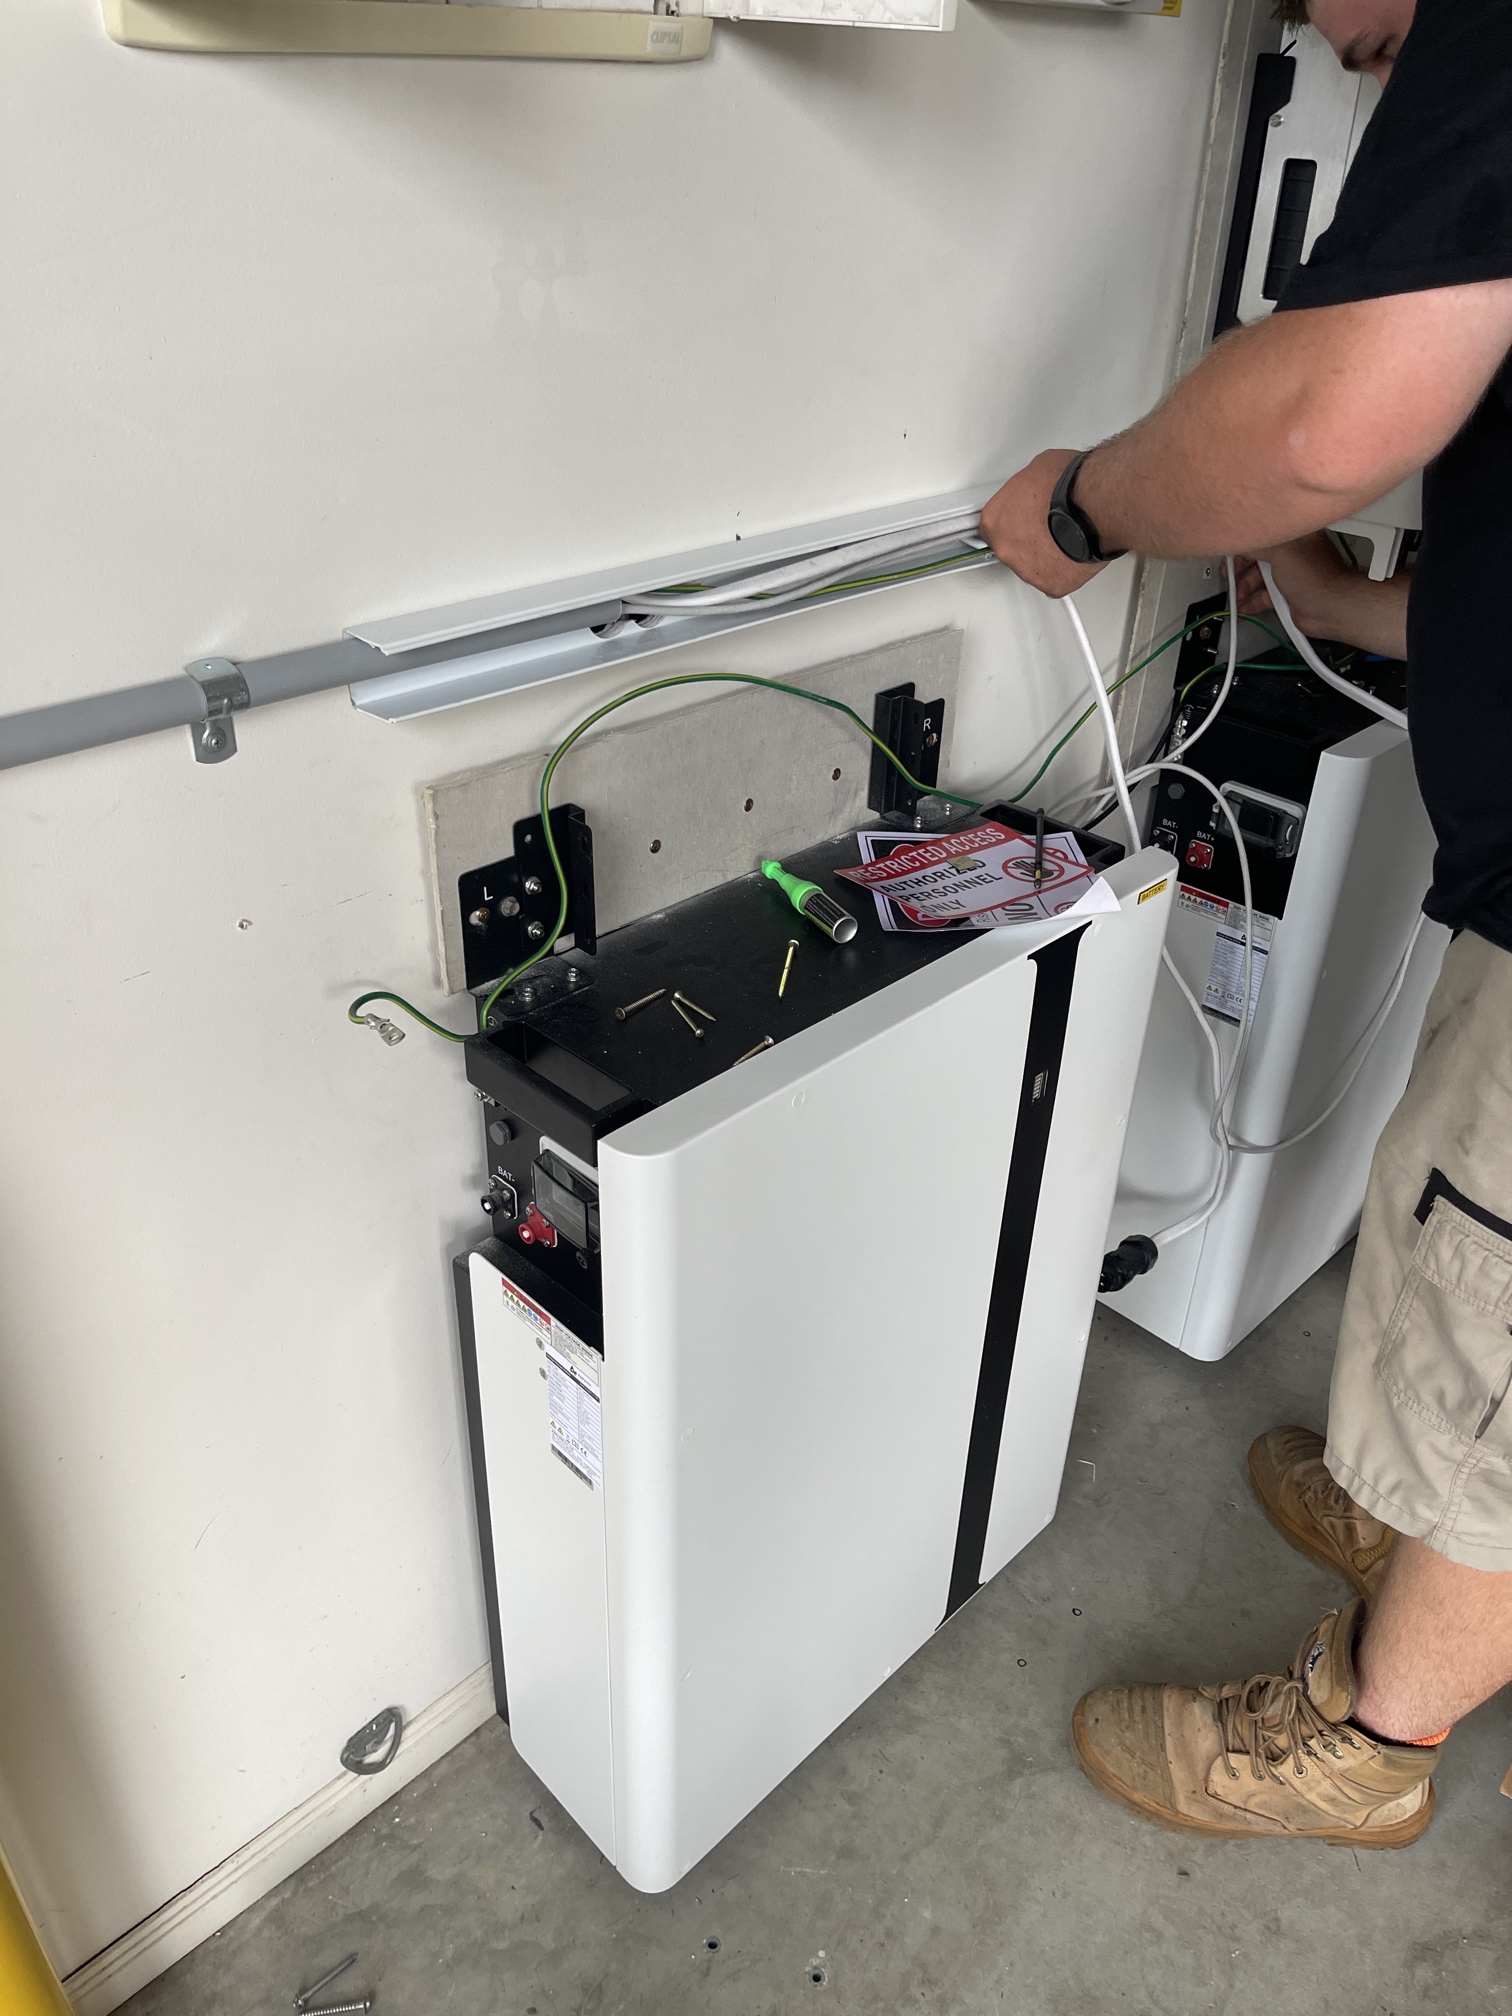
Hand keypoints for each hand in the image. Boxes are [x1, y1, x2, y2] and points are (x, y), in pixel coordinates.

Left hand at [978, 449, 1108, 598]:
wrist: (1094, 506)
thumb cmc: (1069, 485)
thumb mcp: (1038, 468)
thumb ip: (1027, 485)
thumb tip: (1036, 487)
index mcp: (995, 520)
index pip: (992, 526)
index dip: (1011, 521)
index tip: (1021, 519)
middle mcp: (1006, 549)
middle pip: (1011, 549)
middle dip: (1028, 539)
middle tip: (1048, 526)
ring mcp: (1027, 570)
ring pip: (1032, 567)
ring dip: (1045, 555)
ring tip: (1066, 537)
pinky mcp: (1051, 585)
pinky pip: (1054, 580)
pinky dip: (1064, 569)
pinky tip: (1075, 552)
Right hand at [1232, 534, 1356, 632]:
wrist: (1331, 609)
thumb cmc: (1317, 580)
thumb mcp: (1281, 552)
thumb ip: (1258, 543)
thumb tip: (1240, 537)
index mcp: (1294, 536)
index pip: (1262, 534)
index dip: (1243, 543)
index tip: (1228, 551)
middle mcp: (1292, 553)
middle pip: (1256, 557)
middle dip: (1239, 569)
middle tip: (1227, 577)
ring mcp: (1289, 574)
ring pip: (1258, 578)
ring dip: (1243, 588)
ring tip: (1233, 596)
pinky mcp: (1287, 593)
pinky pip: (1263, 595)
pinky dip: (1251, 601)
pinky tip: (1243, 607)